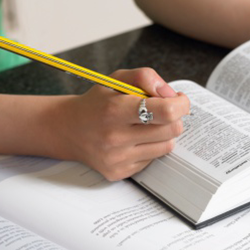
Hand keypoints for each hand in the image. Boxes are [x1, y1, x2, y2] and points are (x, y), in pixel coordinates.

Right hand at [52, 68, 189, 180]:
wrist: (68, 130)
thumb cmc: (96, 103)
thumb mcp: (116, 79)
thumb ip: (145, 77)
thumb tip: (170, 93)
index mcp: (115, 110)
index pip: (166, 111)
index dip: (180, 104)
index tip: (179, 100)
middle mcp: (115, 137)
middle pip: (172, 130)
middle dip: (175, 118)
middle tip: (164, 111)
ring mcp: (117, 158)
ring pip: (166, 146)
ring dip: (164, 134)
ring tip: (148, 125)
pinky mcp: (119, 172)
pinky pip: (152, 159)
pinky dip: (150, 147)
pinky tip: (135, 140)